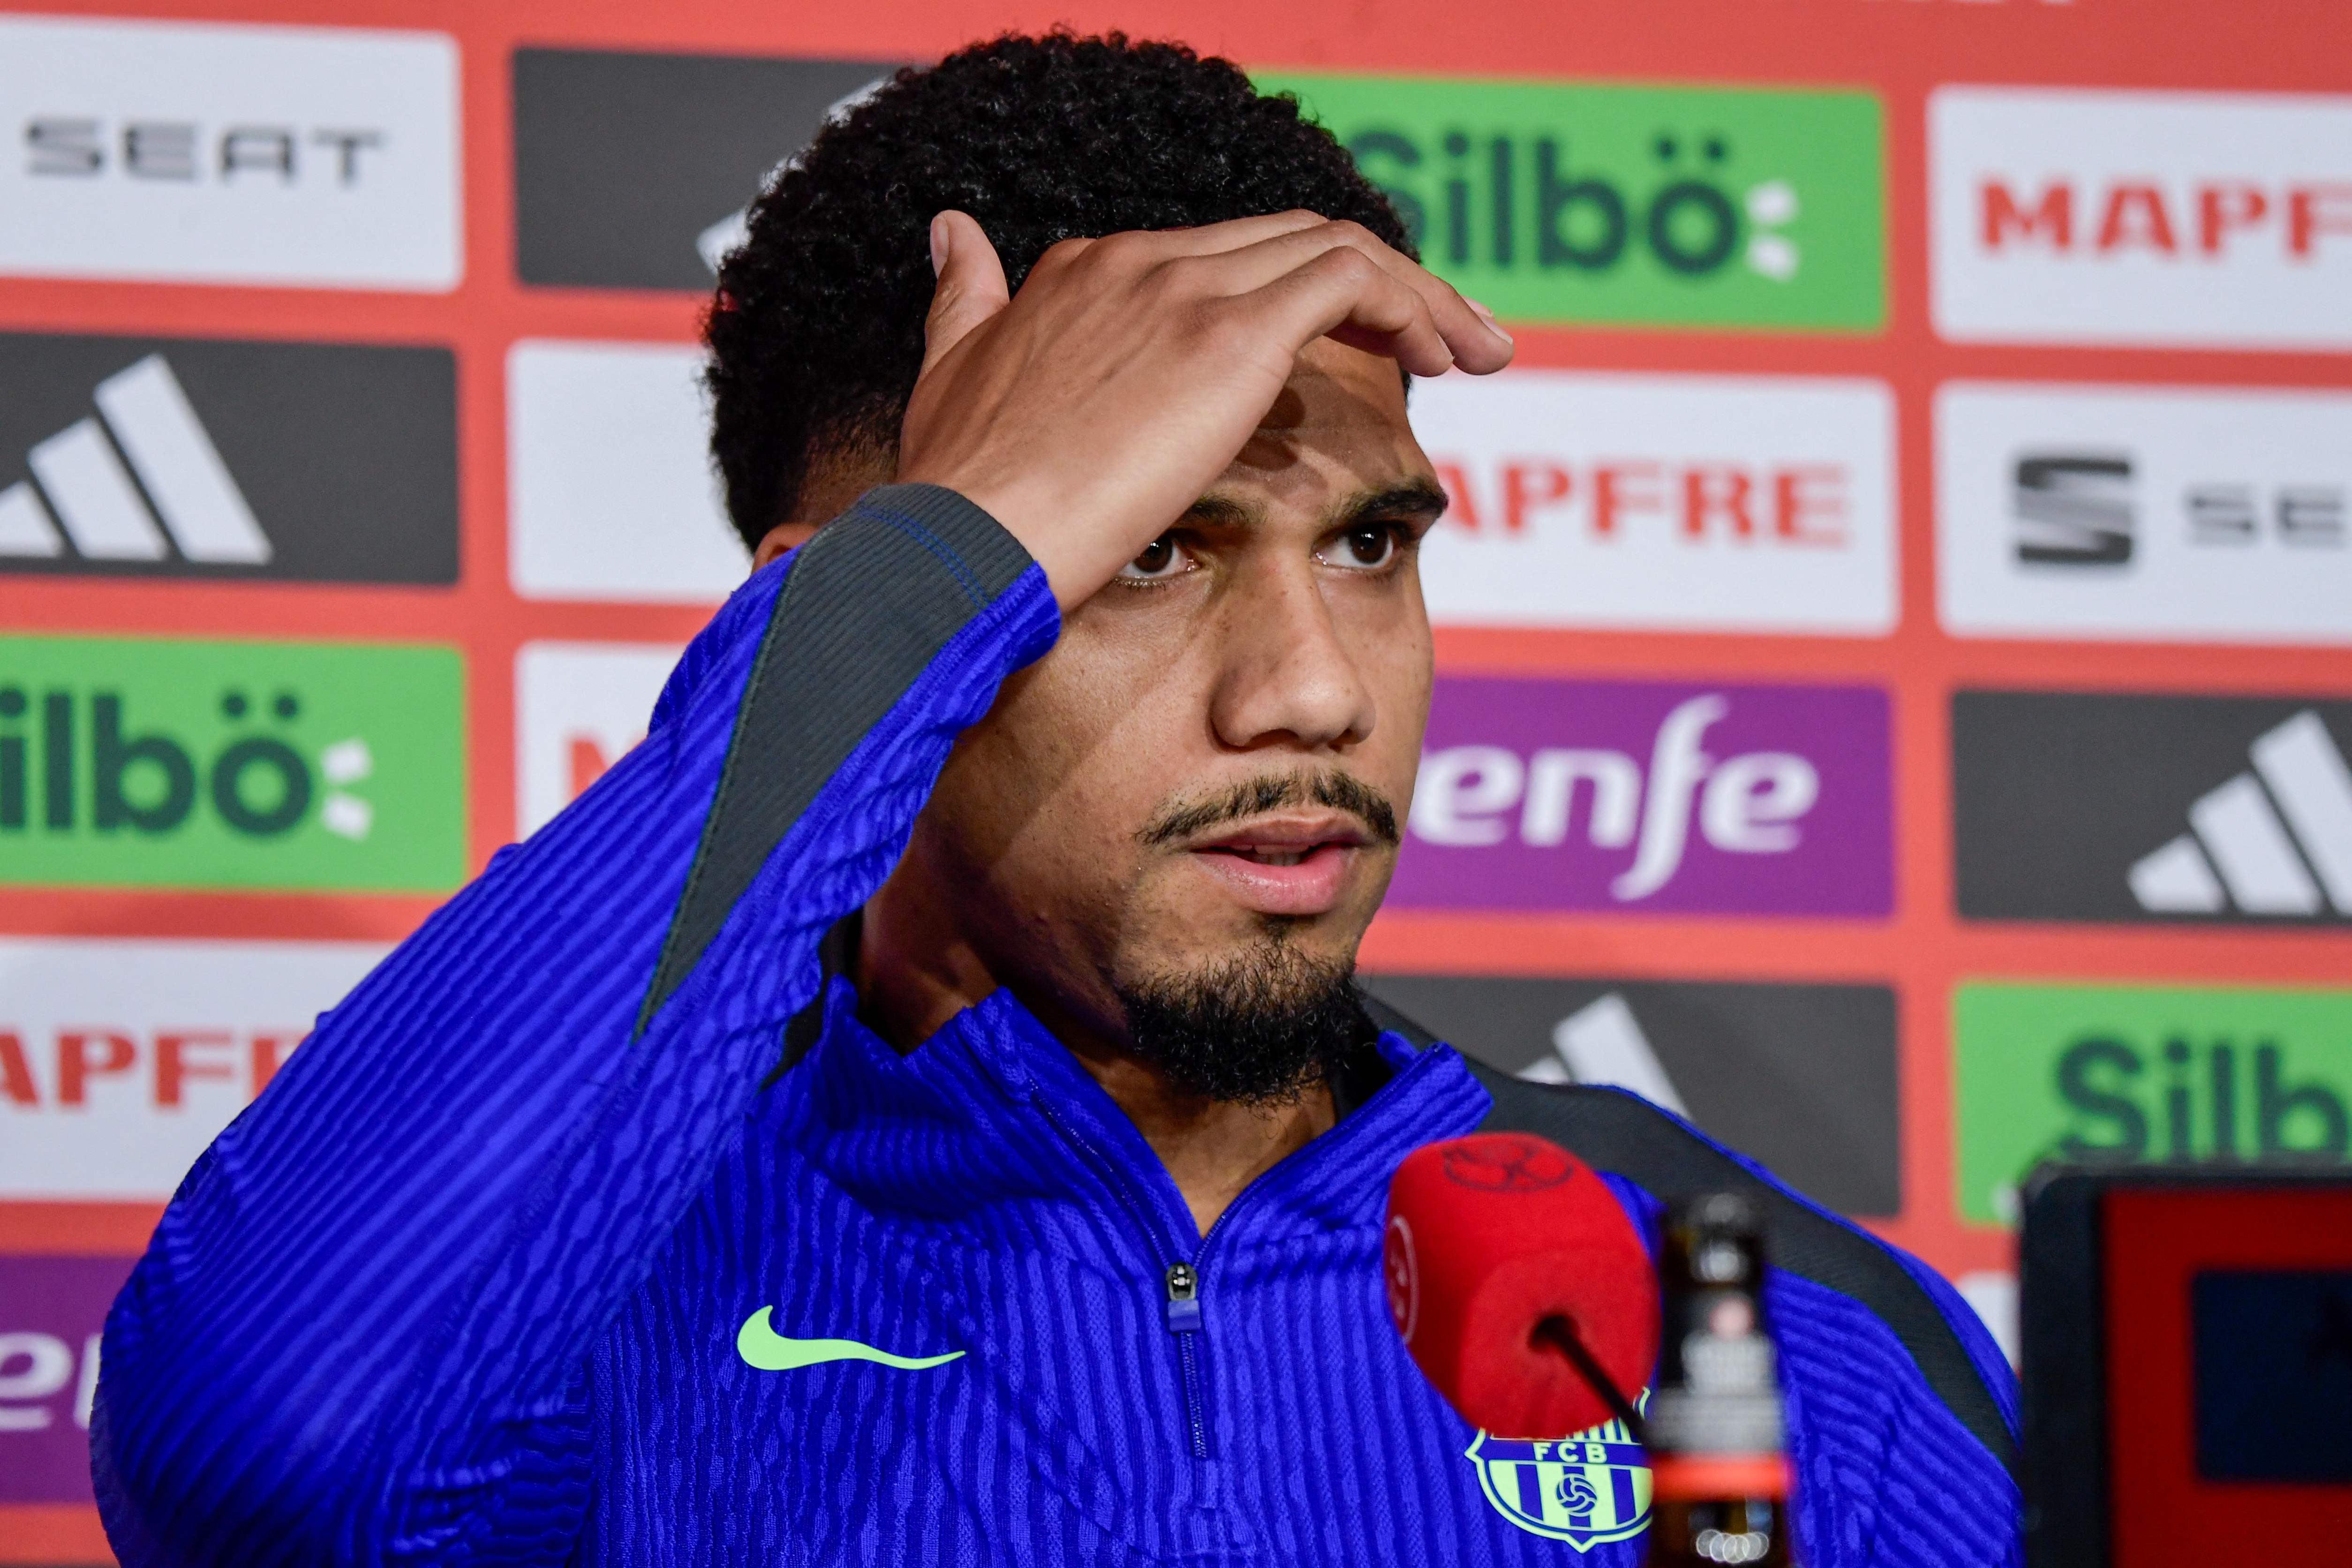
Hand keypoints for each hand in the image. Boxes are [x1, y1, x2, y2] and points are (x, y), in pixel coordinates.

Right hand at [895, 209, 1513, 610]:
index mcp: (1089, 273)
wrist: (964, 540)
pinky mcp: (1229, 337)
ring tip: (1474, 350)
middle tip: (1444, 341)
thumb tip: (952, 234)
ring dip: (1419, 293)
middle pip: (1293, 238)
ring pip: (1338, 247)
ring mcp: (1185, 291)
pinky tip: (1445, 360)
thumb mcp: (950, 376)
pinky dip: (1413, 304)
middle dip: (1382, 282)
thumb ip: (966, 301)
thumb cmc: (956, 494)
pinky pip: (1353, 279)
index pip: (1224, 254)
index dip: (1298, 291)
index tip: (1347, 343)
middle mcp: (1141, 261)